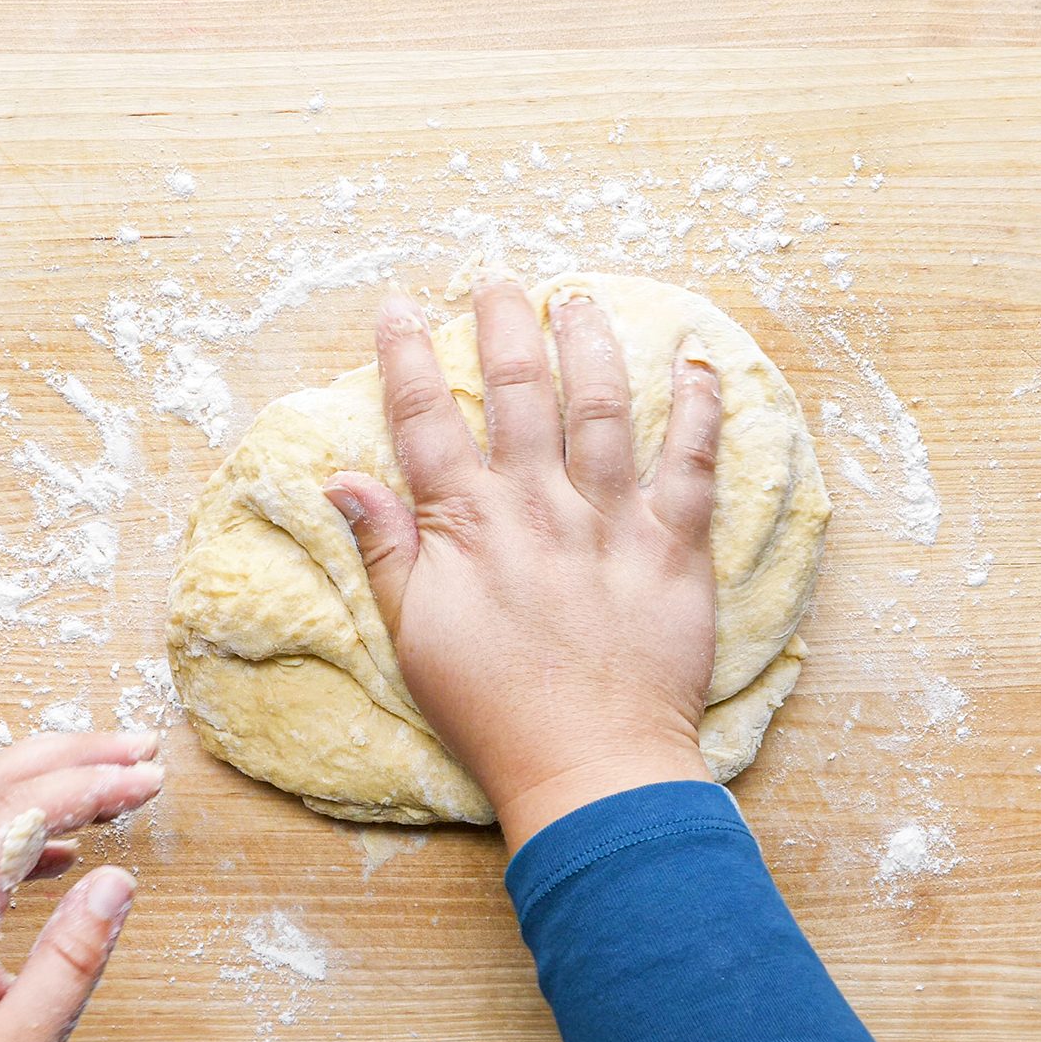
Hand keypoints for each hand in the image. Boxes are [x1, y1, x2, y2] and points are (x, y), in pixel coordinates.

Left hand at [0, 732, 164, 1041]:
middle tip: (136, 748)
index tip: (149, 776)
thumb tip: (115, 882)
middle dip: (68, 753)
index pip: (19, 809)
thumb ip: (70, 963)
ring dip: (38, 781)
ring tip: (108, 785)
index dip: (92, 781)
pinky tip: (54, 856)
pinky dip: (9, 827)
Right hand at [323, 278, 722, 850]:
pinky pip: (692, 461)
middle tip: (498, 276)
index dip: (405, 355)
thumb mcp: (414, 635)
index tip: (398, 305)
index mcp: (467, 524)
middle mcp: (537, 505)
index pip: (424, 419)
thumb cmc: (491, 710)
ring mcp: (610, 520)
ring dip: (589, 341)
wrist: (588, 766)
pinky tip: (698, 361)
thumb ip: (385, 548)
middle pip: (517, 388)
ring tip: (579, 296)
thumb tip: (340, 478)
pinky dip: (700, 407)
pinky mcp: (674, 546)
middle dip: (502, 322)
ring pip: (601, 405)